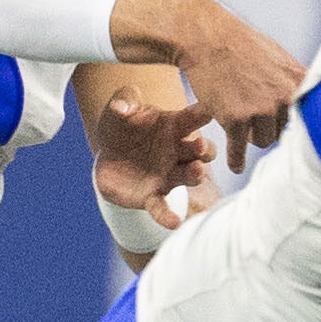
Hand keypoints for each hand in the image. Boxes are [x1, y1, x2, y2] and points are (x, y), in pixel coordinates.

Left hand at [89, 87, 222, 229]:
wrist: (106, 158)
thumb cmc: (121, 127)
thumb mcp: (119, 107)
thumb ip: (123, 99)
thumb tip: (123, 107)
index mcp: (174, 125)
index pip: (194, 117)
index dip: (205, 112)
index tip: (213, 108)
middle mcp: (178, 151)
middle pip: (200, 150)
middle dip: (203, 148)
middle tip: (200, 145)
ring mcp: (168, 175)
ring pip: (189, 176)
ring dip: (195, 174)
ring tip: (197, 171)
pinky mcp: (152, 195)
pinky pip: (162, 207)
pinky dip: (168, 215)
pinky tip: (174, 222)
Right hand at [128, 0, 306, 148]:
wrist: (206, 38)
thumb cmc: (240, 44)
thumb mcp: (278, 56)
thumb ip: (295, 81)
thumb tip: (310, 101)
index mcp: (298, 80)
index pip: (308, 116)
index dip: (295, 122)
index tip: (292, 131)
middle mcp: (285, 96)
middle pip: (283, 130)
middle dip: (266, 125)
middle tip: (248, 109)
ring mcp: (261, 109)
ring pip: (263, 140)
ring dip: (250, 134)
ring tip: (237, 119)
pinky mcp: (236, 120)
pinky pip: (239, 151)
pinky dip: (236, 160)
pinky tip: (235, 165)